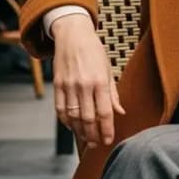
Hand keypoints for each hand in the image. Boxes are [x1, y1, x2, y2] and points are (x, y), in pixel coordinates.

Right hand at [52, 15, 124, 147]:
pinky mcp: (58, 85)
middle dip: (93, 135)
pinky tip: (72, 126)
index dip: (106, 129)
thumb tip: (120, 112)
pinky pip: (60, 108)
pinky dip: (66, 121)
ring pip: (73, 116)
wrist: (72, 34)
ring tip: (86, 138)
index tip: (108, 140)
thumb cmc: (93, 51)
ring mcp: (68, 86)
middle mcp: (83, 85)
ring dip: (79, 131)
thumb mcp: (107, 69)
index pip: (104, 112)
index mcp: (99, 82)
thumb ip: (112, 93)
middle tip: (96, 144)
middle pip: (87, 118)